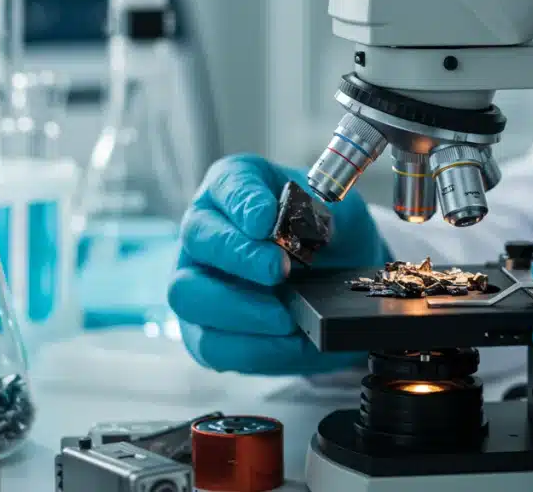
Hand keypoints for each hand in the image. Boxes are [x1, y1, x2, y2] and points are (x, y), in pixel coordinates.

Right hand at [168, 154, 389, 374]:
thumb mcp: (343, 215)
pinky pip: (212, 344)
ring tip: (286, 317)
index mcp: (237, 186)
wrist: (339, 282)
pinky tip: (289, 342)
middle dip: (239, 256)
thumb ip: (331, 215)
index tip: (265, 220)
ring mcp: (197, 281)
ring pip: (189, 294)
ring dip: (239, 309)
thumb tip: (318, 227)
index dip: (243, 201)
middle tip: (279, 270)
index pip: (229, 184)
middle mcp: (207, 230)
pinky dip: (254, 348)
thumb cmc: (329, 237)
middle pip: (199, 237)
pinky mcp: (204, 330)